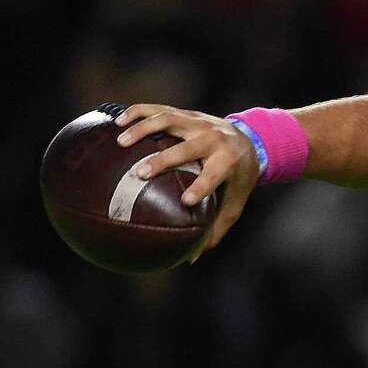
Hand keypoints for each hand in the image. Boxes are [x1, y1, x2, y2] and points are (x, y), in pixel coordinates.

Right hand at [114, 104, 259, 253]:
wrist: (251, 139)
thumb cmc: (238, 178)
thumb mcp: (234, 203)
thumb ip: (215, 229)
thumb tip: (191, 259)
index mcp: (228, 162)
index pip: (214, 175)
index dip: (201, 187)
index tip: (185, 201)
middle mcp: (214, 139)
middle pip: (187, 148)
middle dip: (164, 160)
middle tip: (140, 174)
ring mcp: (199, 122)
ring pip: (169, 120)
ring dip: (144, 129)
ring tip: (121, 141)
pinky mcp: (186, 113)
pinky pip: (159, 109)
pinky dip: (138, 113)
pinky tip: (117, 122)